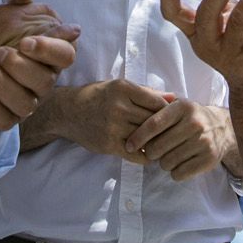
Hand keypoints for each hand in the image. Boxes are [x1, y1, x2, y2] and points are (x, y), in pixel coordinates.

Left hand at [0, 0, 78, 125]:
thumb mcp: (1, 17)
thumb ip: (16, 0)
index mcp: (47, 54)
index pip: (66, 53)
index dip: (49, 48)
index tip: (25, 41)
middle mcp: (42, 79)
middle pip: (48, 80)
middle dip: (22, 67)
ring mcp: (27, 101)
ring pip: (28, 103)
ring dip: (5, 86)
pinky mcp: (8, 118)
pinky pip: (7, 120)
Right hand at [57, 78, 173, 164]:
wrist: (68, 112)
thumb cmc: (97, 96)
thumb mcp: (119, 86)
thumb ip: (146, 92)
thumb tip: (173, 97)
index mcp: (123, 88)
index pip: (156, 102)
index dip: (168, 111)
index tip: (173, 117)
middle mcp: (118, 106)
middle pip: (152, 120)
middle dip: (165, 128)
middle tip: (175, 133)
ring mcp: (113, 127)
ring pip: (146, 137)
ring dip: (157, 142)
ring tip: (165, 144)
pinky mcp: (108, 144)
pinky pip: (136, 153)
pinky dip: (146, 155)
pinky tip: (150, 153)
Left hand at [126, 99, 237, 180]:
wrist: (222, 128)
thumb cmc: (190, 118)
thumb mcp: (177, 107)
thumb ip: (156, 111)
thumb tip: (131, 126)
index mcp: (183, 108)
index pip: (153, 124)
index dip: (138, 137)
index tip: (129, 146)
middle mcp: (194, 123)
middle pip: (158, 147)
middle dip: (151, 152)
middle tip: (154, 151)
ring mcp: (203, 141)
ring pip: (167, 162)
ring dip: (163, 162)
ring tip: (170, 154)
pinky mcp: (208, 159)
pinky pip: (179, 174)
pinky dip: (175, 172)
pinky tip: (180, 162)